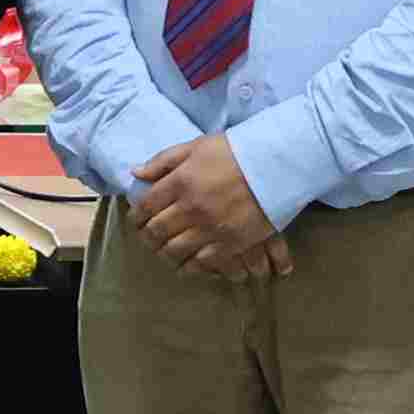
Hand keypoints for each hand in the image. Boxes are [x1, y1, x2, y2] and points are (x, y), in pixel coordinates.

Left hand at [125, 132, 293, 280]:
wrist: (277, 165)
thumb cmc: (236, 152)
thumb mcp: (196, 147)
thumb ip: (163, 161)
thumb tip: (136, 174)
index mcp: (180, 182)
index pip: (146, 206)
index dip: (136, 216)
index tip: (136, 220)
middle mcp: (191, 207)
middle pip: (157, 230)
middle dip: (147, 237)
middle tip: (147, 238)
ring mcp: (211, 227)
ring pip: (175, 250)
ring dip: (164, 253)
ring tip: (164, 252)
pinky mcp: (231, 243)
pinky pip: (202, 262)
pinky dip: (190, 266)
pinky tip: (186, 264)